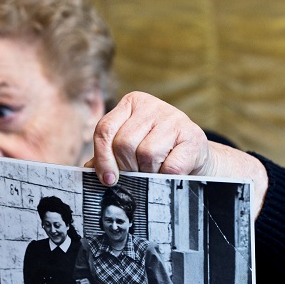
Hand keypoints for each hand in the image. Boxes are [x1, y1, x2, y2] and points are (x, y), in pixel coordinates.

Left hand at [86, 92, 267, 207]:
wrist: (197, 157)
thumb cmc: (158, 153)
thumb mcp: (131, 148)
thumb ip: (108, 155)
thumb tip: (87, 170)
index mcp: (131, 103)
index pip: (104, 130)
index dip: (102, 158)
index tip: (107, 179)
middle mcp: (152, 105)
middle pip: (124, 144)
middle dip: (128, 167)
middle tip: (138, 174)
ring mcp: (174, 118)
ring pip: (146, 154)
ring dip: (148, 172)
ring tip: (155, 171)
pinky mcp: (193, 136)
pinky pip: (169, 166)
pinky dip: (166, 177)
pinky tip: (170, 173)